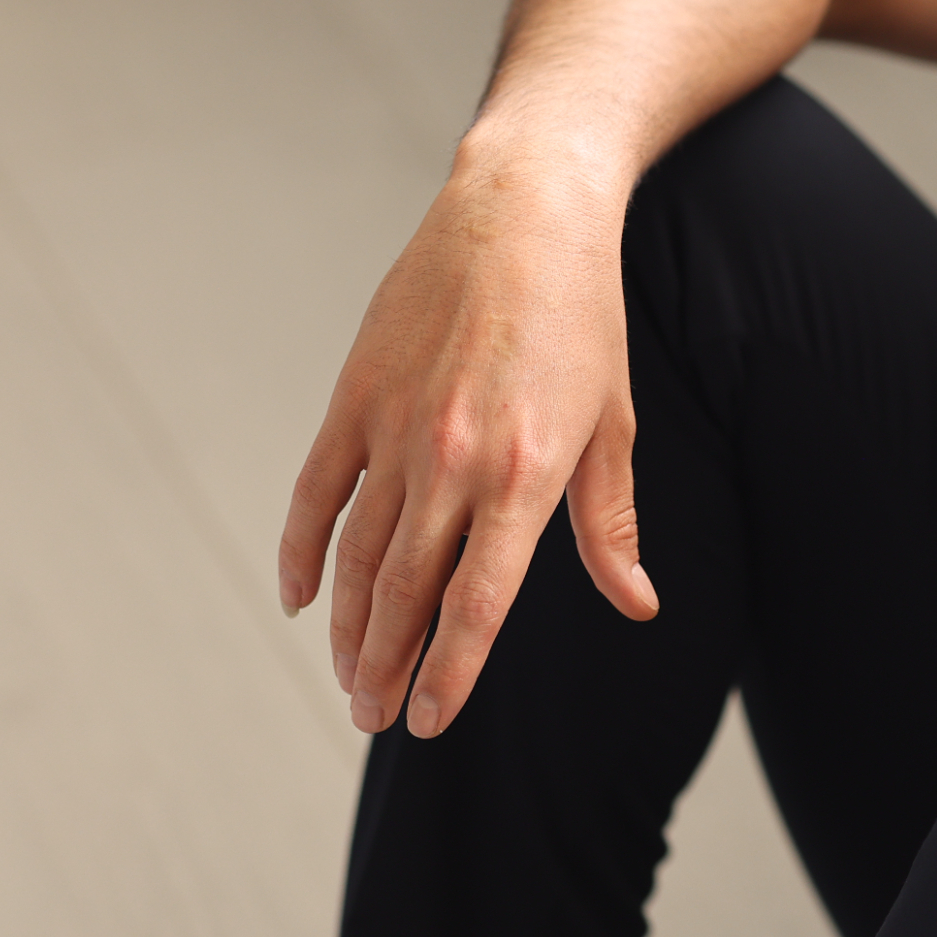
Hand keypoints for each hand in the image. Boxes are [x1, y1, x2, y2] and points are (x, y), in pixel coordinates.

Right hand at [278, 139, 659, 736]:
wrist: (523, 214)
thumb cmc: (584, 320)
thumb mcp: (615, 425)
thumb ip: (610, 525)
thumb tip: (636, 604)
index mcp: (527, 474)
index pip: (478, 603)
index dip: (452, 671)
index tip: (431, 722)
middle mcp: (455, 459)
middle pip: (404, 592)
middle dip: (386, 667)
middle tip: (374, 720)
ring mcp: (395, 427)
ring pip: (355, 554)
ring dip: (345, 627)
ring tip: (348, 679)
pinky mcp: (353, 396)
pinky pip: (314, 492)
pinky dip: (301, 550)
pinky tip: (299, 598)